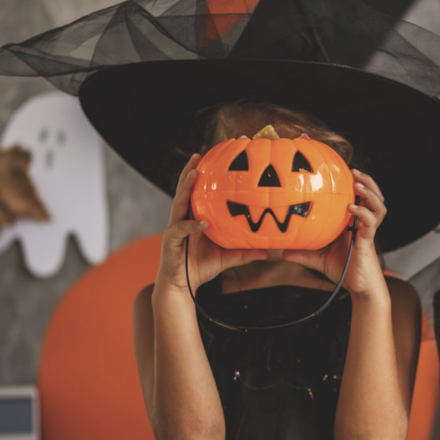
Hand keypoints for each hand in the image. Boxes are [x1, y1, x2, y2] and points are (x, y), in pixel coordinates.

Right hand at [155, 153, 266, 291]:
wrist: (182, 286)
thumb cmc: (201, 267)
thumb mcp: (228, 257)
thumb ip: (245, 252)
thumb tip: (269, 251)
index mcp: (195, 216)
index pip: (200, 191)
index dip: (205, 175)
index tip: (215, 157)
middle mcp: (183, 217)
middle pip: (185, 189)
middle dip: (191, 170)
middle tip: (199, 154)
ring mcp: (175, 227)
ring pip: (178, 202)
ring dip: (186, 187)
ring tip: (194, 173)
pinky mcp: (170, 240)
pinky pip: (181, 229)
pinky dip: (192, 225)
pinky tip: (204, 222)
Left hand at [284, 169, 386, 298]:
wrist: (359, 288)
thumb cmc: (343, 270)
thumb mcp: (318, 259)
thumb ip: (303, 253)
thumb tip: (281, 251)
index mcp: (354, 223)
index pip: (360, 198)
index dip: (357, 184)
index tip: (345, 171)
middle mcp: (364, 225)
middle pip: (374, 197)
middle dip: (367, 182)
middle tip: (354, 171)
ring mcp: (368, 232)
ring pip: (378, 206)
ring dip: (370, 193)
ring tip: (358, 184)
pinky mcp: (368, 242)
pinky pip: (370, 223)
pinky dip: (363, 213)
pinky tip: (352, 207)